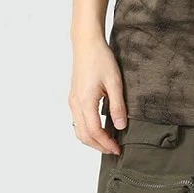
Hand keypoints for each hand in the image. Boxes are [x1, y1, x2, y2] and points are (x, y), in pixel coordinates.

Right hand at [69, 36, 127, 153]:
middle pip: (84, 135)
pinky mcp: (74, 97)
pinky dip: (88, 129)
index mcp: (85, 102)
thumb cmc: (100, 58)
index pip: (95, 132)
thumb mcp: (114, 81)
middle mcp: (76, 104)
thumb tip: (121, 126)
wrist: (87, 43)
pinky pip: (78, 120)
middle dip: (98, 146)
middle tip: (113, 149)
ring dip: (92, 139)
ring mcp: (73, 101)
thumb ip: (118, 105)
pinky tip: (100, 126)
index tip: (117, 148)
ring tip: (108, 140)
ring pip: (79, 129)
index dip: (106, 143)